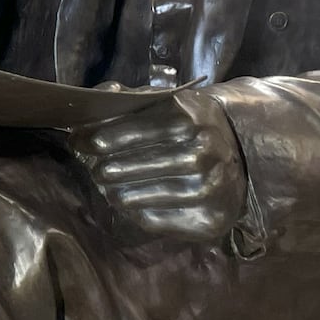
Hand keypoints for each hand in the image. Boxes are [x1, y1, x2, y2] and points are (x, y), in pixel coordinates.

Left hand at [68, 89, 245, 242]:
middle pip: (133, 165)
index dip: (101, 136)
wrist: (240, 155)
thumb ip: (130, 99)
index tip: (80, 141)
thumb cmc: (191, 124)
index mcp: (190, 117)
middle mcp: (203, 153)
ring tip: (107, 186)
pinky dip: (137, 211)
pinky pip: (156, 220)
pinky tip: (130, 202)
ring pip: (140, 196)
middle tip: (94, 168)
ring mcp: (208, 190)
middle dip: (105, 167)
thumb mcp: (168, 103)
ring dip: (116, 192)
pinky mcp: (209, 220)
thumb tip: (93, 102)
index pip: (133, 129)